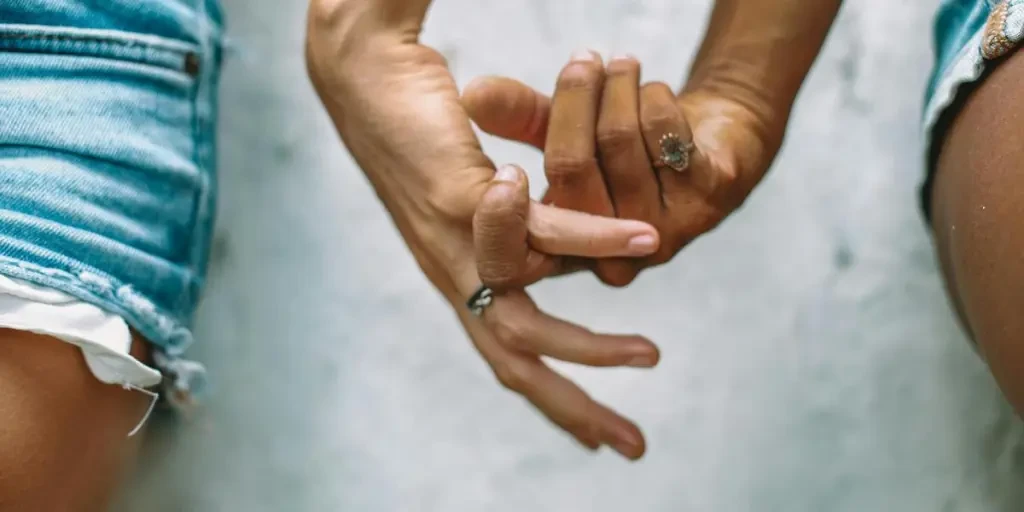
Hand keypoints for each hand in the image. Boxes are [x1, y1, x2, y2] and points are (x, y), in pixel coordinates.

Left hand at [306, 3, 659, 458]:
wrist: (365, 82)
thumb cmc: (420, 132)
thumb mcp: (476, 194)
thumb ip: (513, 226)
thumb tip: (552, 240)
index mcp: (462, 277)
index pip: (508, 358)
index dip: (553, 401)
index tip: (597, 437)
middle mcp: (456, 273)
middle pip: (517, 366)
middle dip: (574, 412)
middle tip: (630, 446)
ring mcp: (454, 242)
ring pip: (528, 318)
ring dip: (592, 345)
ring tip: (649, 356)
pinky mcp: (461, 196)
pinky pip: (542, 231)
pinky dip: (596, 241)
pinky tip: (642, 242)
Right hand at [462, 51, 783, 285]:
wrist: (717, 144)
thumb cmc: (628, 148)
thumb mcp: (562, 134)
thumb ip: (518, 118)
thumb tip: (472, 94)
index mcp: (568, 252)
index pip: (524, 229)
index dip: (505, 188)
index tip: (484, 113)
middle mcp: (612, 256)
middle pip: (571, 167)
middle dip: (575, 99)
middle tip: (582, 60)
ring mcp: (664, 232)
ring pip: (619, 141)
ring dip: (621, 87)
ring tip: (623, 64)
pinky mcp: (710, 200)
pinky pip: (666, 131)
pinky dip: (657, 97)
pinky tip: (656, 92)